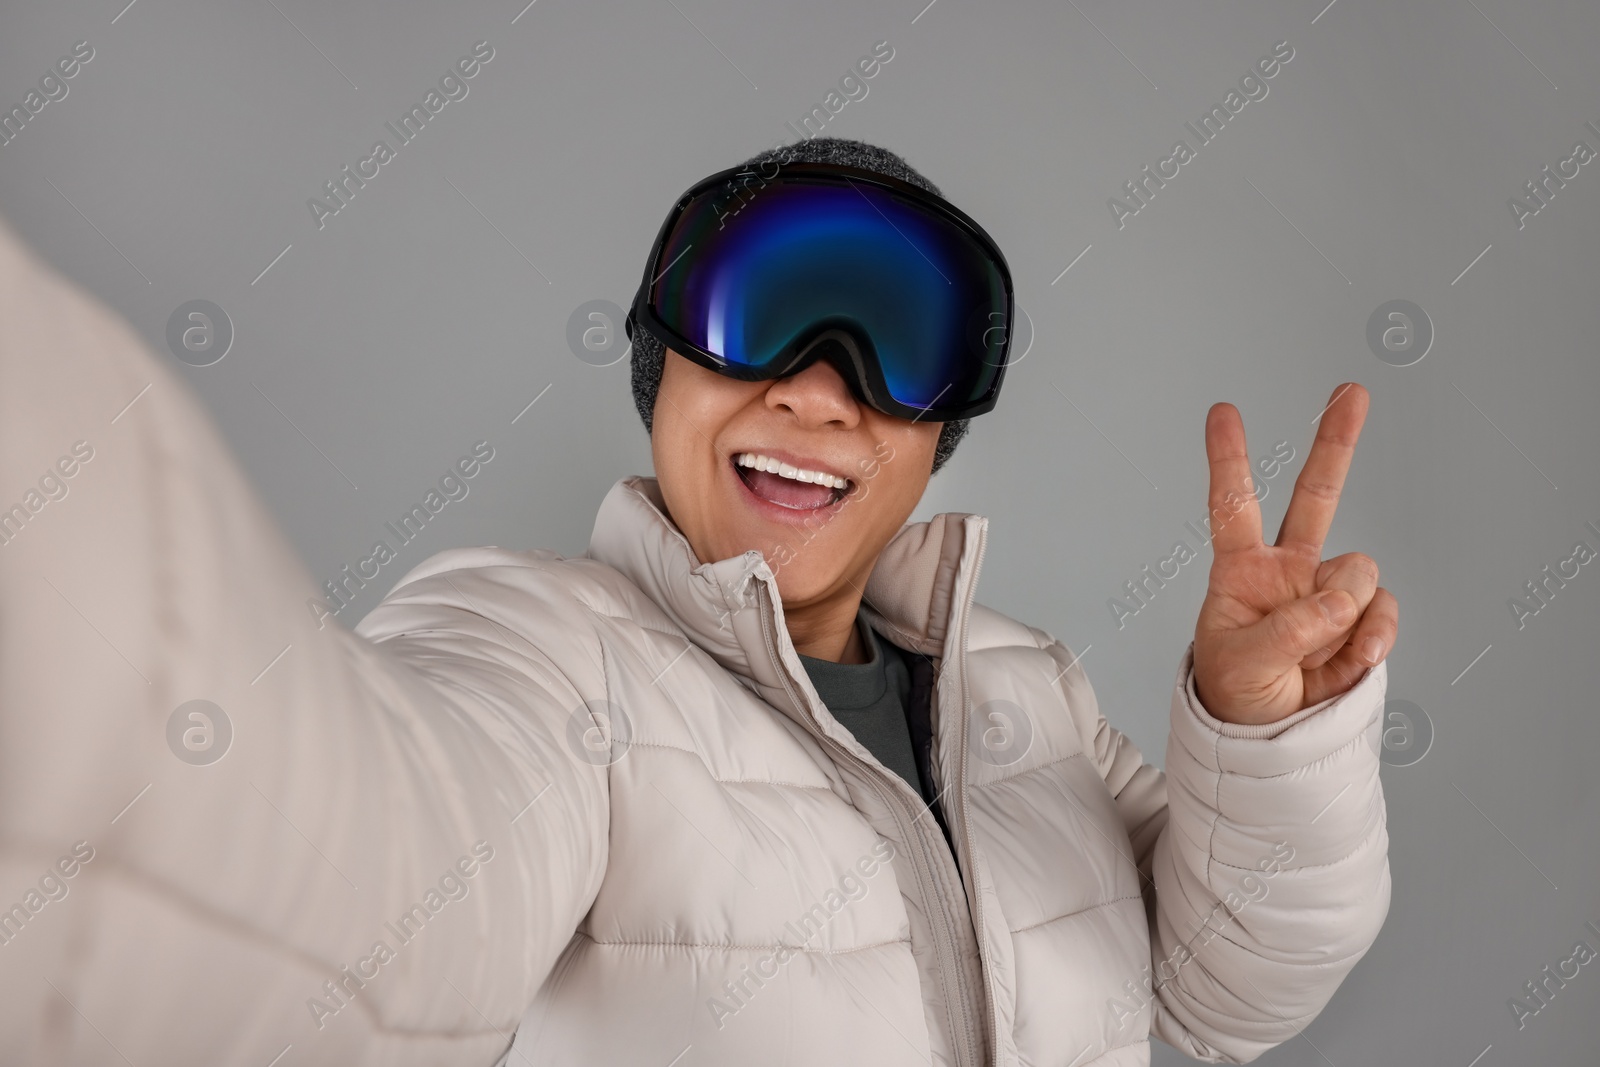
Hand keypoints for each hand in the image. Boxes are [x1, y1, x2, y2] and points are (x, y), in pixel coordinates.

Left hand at [1191, 383, 1398, 725]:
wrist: (1268, 735)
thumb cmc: (1234, 689)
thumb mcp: (1241, 664)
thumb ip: (1289, 630)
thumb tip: (1344, 599)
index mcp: (1241, 570)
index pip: (1233, 506)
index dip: (1229, 459)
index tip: (1223, 411)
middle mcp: (1288, 570)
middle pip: (1316, 496)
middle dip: (1336, 441)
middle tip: (1353, 390)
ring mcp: (1328, 591)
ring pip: (1359, 572)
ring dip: (1344, 615)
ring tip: (1316, 654)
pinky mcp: (1362, 619)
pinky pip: (1381, 612)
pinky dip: (1371, 639)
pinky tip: (1347, 663)